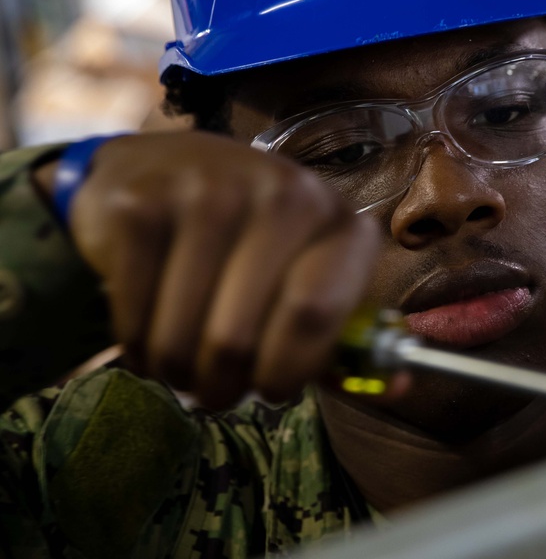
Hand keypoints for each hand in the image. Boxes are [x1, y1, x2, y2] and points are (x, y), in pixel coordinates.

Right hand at [40, 132, 378, 408]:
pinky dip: (136, 349)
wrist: (163, 169)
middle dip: (222, 387)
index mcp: (339, 222)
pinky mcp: (139, 207)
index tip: (273, 389)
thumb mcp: (306, 276)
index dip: (288, 372)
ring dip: (175, 372)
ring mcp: (207, 193)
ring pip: (181, 340)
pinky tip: (146, 330)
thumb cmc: (250, 241)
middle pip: (239, 341)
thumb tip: (398, 389)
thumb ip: (342, 339)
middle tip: (215, 387)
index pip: (316, 316)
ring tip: (180, 357)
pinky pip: (133, 322)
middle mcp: (282, 196)